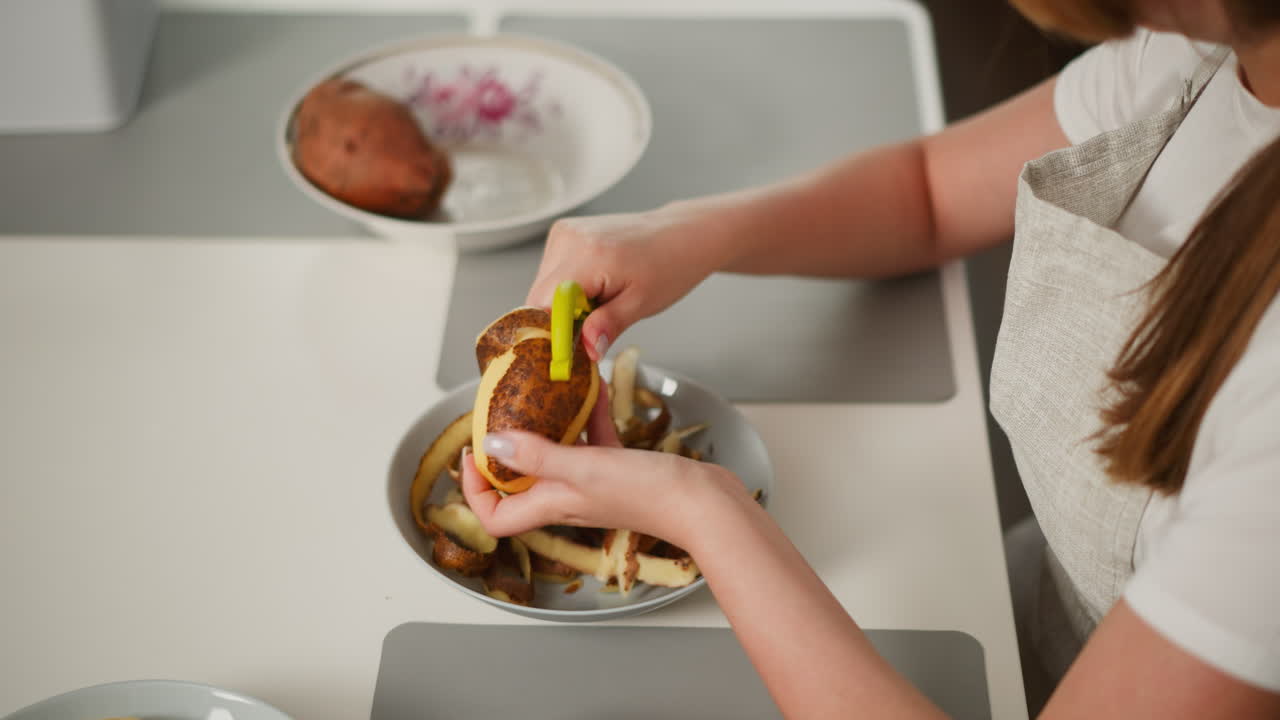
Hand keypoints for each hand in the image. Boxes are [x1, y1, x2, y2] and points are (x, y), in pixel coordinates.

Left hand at [460, 383, 743, 546]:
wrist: (704, 502)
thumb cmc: (648, 492)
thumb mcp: (583, 468)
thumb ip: (536, 456)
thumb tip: (491, 444)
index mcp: (553, 505)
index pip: (496, 517)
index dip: (477, 491)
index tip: (475, 453)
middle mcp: (569, 498)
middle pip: (521, 482)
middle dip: (509, 448)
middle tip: (505, 412)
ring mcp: (595, 484)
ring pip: (558, 455)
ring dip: (550, 425)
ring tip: (544, 391)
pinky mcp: (621, 470)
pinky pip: (594, 441)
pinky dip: (590, 416)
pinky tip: (594, 387)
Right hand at [526, 207, 728, 361]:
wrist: (679, 235)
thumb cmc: (668, 266)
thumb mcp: (641, 303)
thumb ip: (609, 325)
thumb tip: (586, 349)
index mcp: (588, 255)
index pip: (544, 305)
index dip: (553, 333)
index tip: (567, 355)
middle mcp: (570, 238)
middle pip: (538, 297)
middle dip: (559, 321)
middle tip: (591, 330)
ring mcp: (565, 232)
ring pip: (543, 287)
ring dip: (562, 306)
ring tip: (599, 303)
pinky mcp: (564, 233)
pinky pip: (551, 272)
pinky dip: (566, 289)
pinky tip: (594, 288)